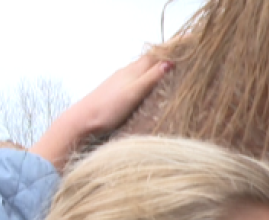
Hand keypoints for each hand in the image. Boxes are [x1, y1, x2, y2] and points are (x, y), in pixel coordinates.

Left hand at [30, 54, 173, 168]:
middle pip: (149, 61)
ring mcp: (119, 83)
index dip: (170, 51)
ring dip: (155, 71)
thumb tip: (169, 62)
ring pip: (141, 72)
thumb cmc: (107, 108)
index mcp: (133, 70)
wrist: (82, 121)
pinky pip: (135, 82)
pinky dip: (145, 82)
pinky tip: (148, 92)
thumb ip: (151, 78)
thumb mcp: (134, 93)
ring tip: (169, 76)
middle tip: (182, 63)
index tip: (186, 49)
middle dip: (164, 60)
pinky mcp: (115, 94)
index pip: (155, 55)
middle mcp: (126, 73)